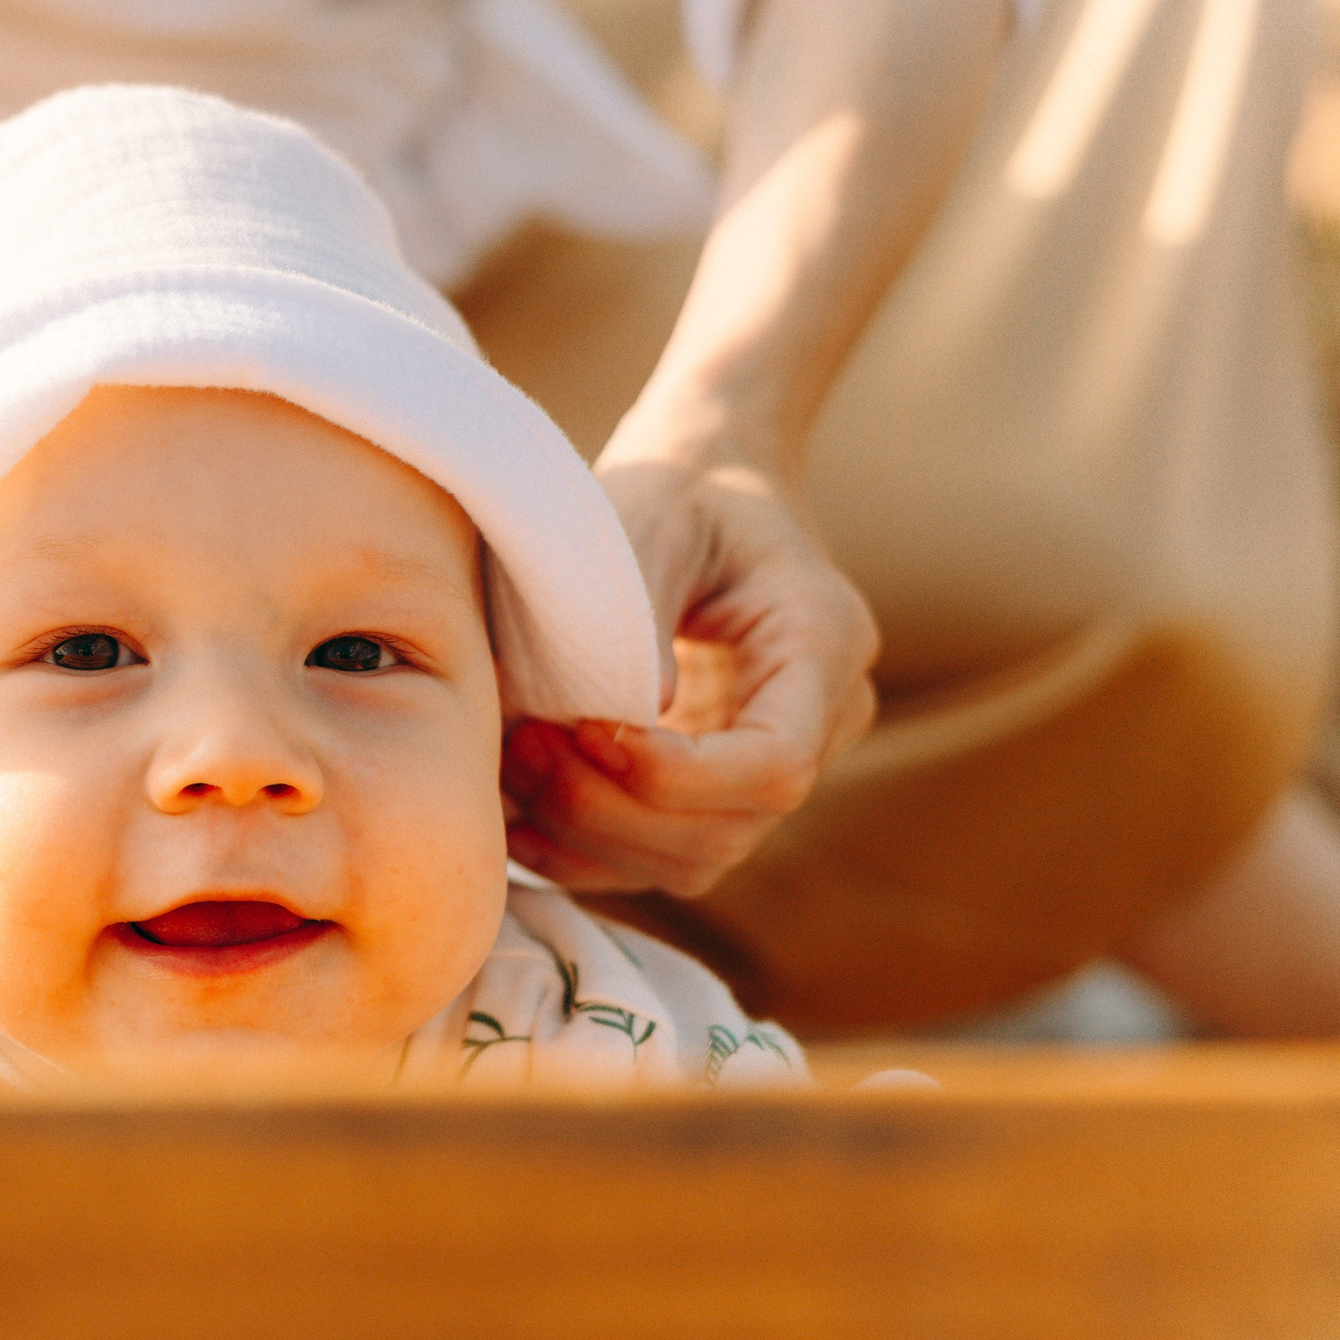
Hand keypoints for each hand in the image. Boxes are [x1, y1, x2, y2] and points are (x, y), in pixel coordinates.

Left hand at [502, 454, 877, 896]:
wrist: (702, 482)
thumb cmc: (676, 486)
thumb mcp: (652, 516)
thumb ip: (638, 607)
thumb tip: (626, 718)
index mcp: (824, 644)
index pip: (775, 763)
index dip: (676, 776)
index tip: (584, 731)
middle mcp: (818, 721)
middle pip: (731, 827)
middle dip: (614, 808)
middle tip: (525, 746)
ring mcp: (771, 762)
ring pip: (693, 858)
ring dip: (592, 834)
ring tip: (515, 767)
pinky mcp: (719, 787)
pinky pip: (661, 857)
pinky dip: (586, 852)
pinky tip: (520, 815)